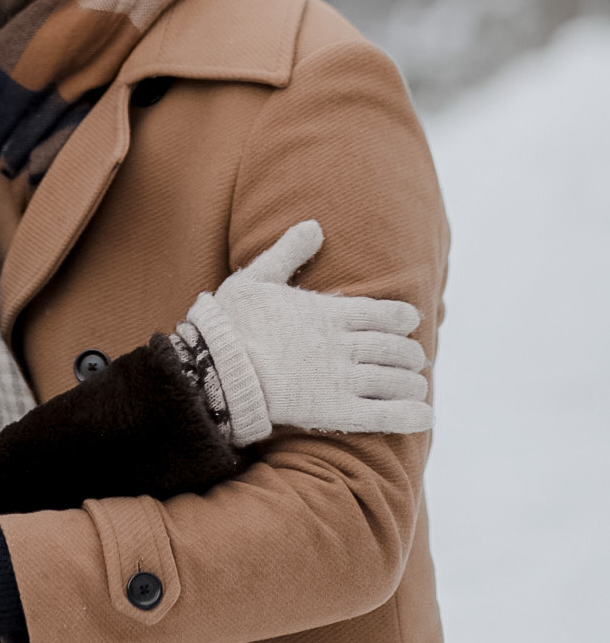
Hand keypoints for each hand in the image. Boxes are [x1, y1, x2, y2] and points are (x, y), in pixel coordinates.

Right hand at [187, 220, 431, 443]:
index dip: (402, 318)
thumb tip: (314, 226)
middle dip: (409, 354)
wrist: (217, 367)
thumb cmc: (231, 322)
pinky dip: (410, 416)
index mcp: (327, 312)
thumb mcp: (257, 277)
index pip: (382, 312)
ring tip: (418, 387)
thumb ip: (289, 252)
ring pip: (394, 380)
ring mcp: (341, 378)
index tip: (411, 321)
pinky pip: (385, 414)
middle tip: (414, 359)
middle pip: (393, 348)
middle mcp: (341, 344)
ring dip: (412, 383)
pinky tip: (425, 417)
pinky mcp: (337, 411)